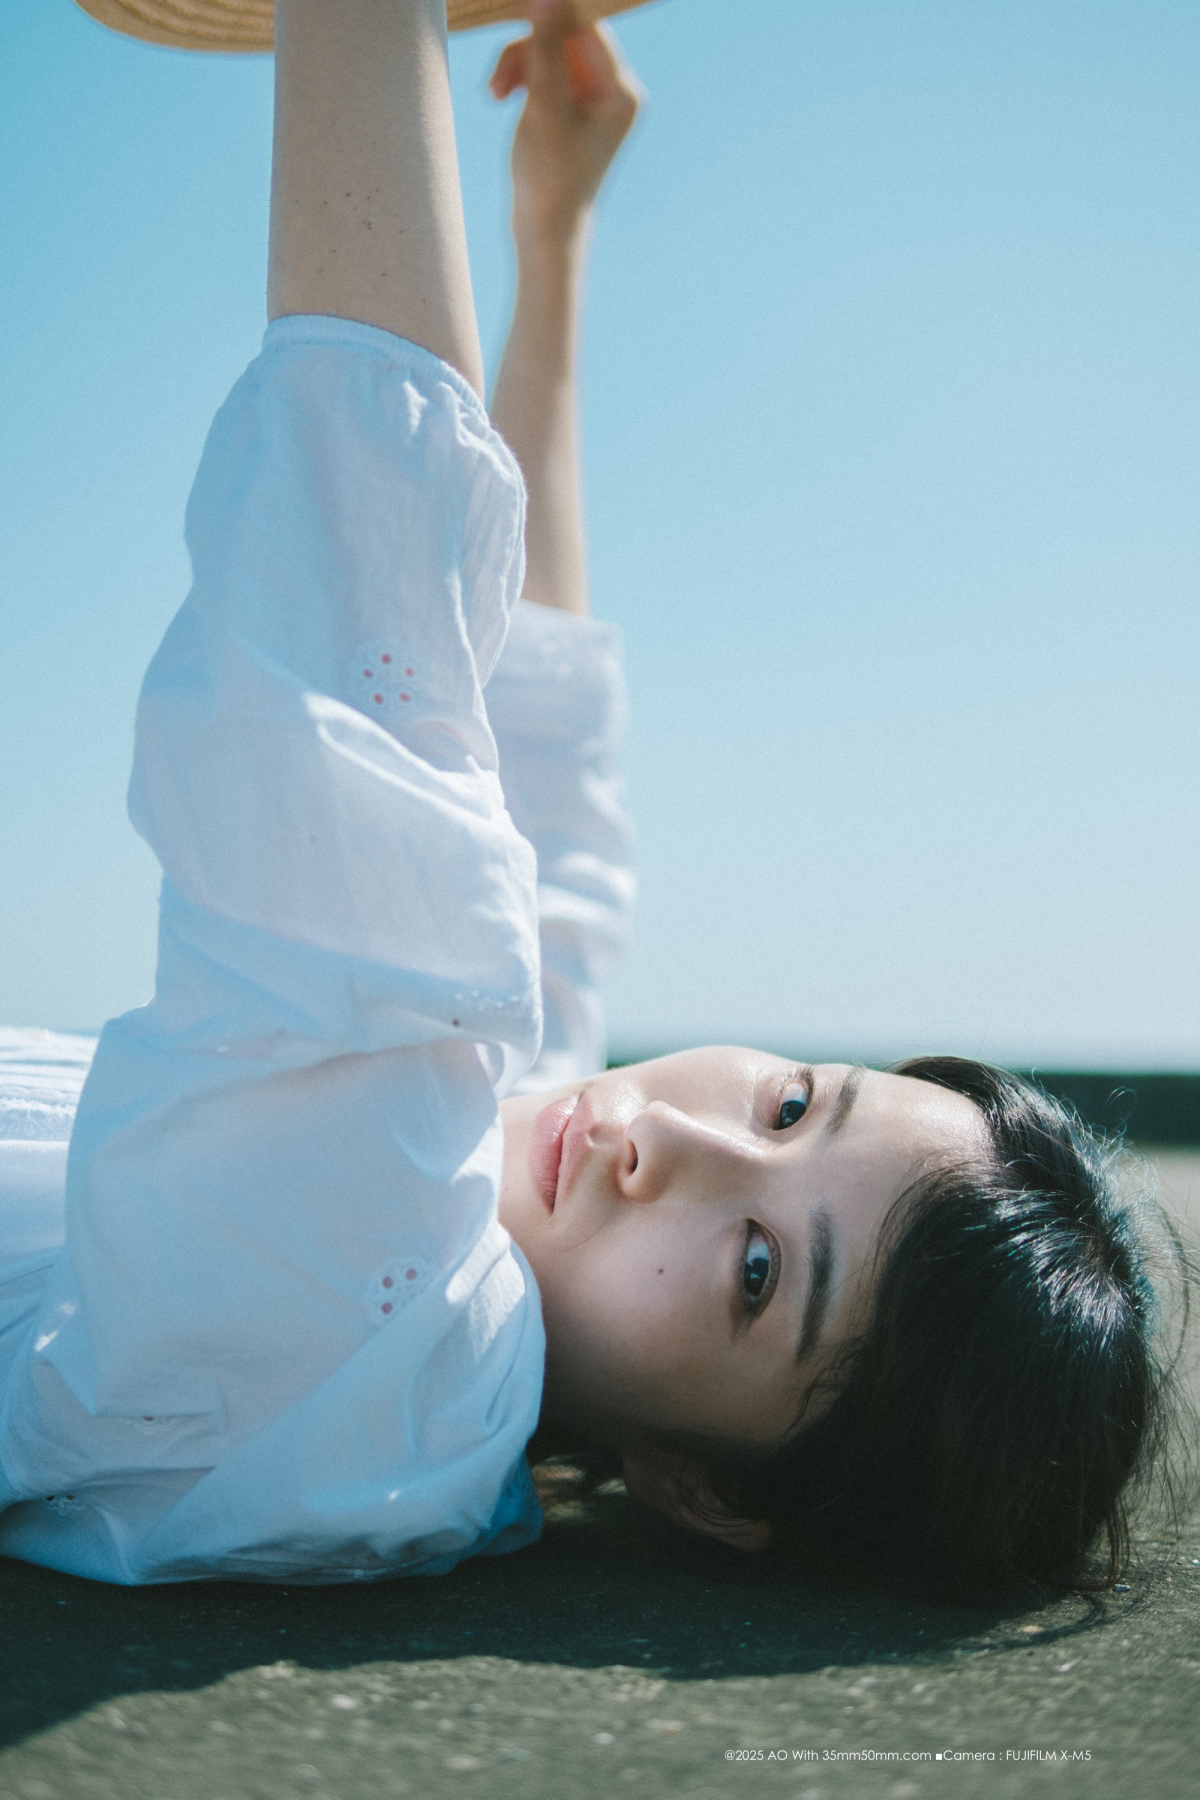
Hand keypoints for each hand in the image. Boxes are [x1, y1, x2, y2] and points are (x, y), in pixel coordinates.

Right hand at [490, 0, 641, 247]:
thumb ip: (545, 48)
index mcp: (621, 91)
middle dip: (526, 53)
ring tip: (493, 93)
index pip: (586, 28)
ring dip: (516, 65)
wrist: (544, 233)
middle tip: (495, 83)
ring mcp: (591, 100)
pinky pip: (542, 73)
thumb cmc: (549, 178)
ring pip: (548, 53)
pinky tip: (500, 96)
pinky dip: (520, 79)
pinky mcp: (569, 109)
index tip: (516, 15)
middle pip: (564, 38)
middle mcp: (613, 92)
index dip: (550, 17)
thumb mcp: (543, 106)